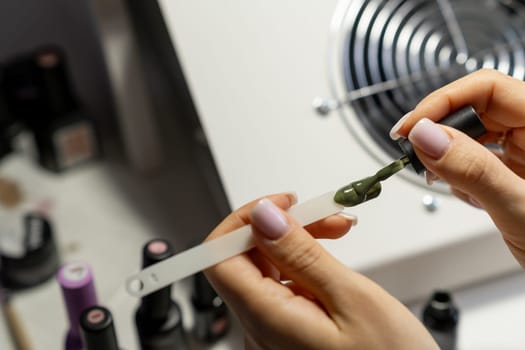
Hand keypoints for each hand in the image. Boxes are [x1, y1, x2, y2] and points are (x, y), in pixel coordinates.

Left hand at [204, 193, 437, 349]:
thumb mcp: (352, 299)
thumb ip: (301, 255)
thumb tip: (263, 217)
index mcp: (267, 321)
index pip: (220, 259)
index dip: (243, 223)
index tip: (279, 204)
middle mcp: (260, 330)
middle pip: (246, 258)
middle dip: (283, 226)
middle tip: (326, 215)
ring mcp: (272, 332)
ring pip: (266, 268)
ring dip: (297, 241)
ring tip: (337, 230)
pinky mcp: (286, 331)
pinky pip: (282, 285)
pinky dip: (303, 263)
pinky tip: (328, 257)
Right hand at [390, 68, 524, 266]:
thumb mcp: (521, 209)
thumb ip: (473, 170)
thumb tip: (426, 136)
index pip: (488, 88)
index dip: (443, 101)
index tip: (411, 127)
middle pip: (477, 108)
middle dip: (440, 129)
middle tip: (415, 152)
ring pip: (475, 132)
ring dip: (447, 153)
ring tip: (437, 175)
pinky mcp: (518, 171)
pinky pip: (479, 158)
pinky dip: (459, 172)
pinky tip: (461, 189)